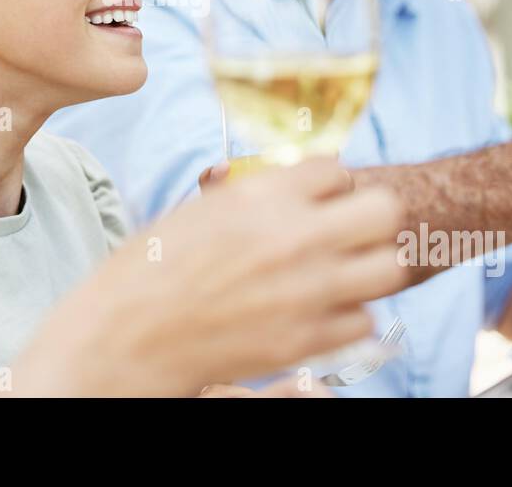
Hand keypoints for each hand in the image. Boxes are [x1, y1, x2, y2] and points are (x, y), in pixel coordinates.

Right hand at [9, 157, 407, 395]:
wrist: (124, 337)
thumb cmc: (148, 270)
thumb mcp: (198, 211)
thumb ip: (250, 195)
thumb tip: (290, 182)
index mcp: (259, 196)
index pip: (337, 169)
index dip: (328, 186)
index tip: (316, 201)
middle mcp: (291, 237)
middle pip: (383, 210)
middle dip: (367, 217)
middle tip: (345, 232)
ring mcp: (305, 291)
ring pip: (388, 267)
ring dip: (367, 267)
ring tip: (339, 273)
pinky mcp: (305, 341)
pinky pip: (365, 320)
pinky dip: (348, 316)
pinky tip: (319, 312)